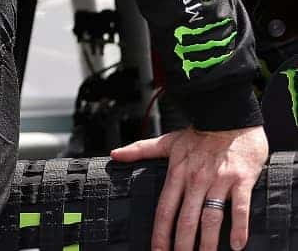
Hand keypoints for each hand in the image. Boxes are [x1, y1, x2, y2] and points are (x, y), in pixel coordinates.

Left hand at [112, 125, 267, 250]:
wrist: (230, 118)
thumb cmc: (200, 134)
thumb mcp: (168, 141)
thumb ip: (140, 150)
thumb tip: (114, 154)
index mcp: (177, 173)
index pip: (164, 209)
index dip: (160, 232)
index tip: (157, 249)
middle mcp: (195, 180)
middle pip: (186, 219)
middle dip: (182, 244)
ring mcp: (218, 181)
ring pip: (211, 217)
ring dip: (208, 242)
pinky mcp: (241, 180)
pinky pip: (239, 208)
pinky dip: (239, 227)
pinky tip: (236, 245)